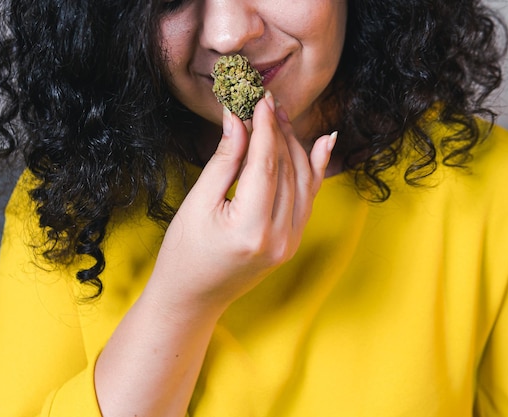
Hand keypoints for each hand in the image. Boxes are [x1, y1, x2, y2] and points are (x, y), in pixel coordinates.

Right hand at [146, 91, 335, 316]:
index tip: (262, 100)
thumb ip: (224, 161)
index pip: (266, 165)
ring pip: (303, 181)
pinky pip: (308, 199)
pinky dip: (314, 170)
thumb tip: (238, 120)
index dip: (265, 128)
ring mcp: (290, 243)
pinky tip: (322, 144)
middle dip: (279, 132)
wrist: (193, 298)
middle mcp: (280, 238)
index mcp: (252, 229)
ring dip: (295, 146)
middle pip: (287, 170)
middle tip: (267, 103)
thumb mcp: (198, 204)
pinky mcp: (292, 242)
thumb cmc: (185, 253)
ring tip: (281, 117)